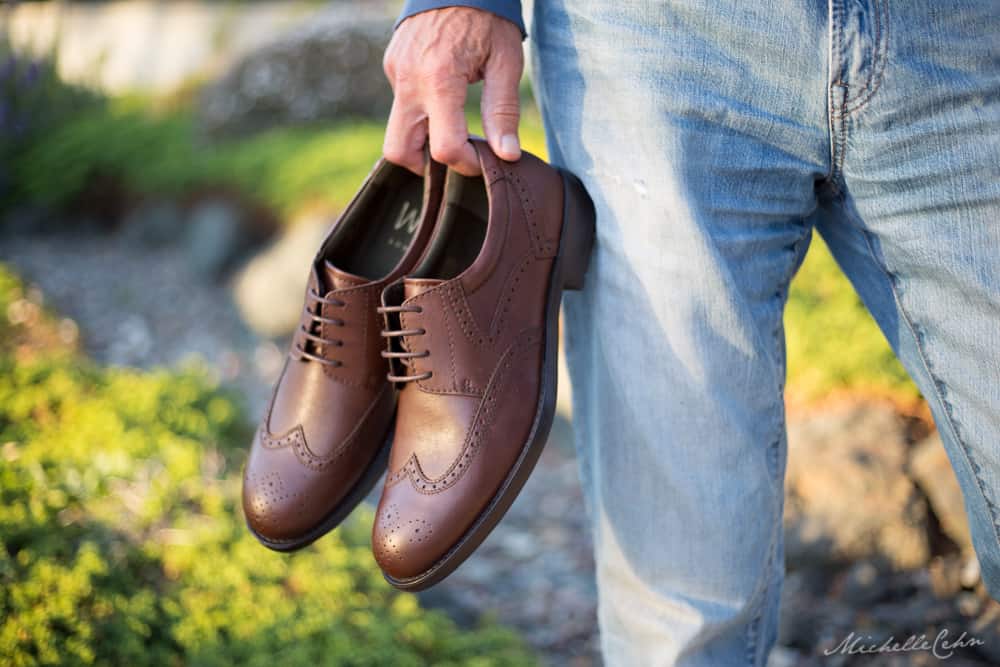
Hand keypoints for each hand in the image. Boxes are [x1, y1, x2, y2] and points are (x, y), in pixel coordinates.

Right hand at [382, 7, 523, 175]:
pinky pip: (401, 103)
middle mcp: (409, 81)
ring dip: (423, 138)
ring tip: (455, 125)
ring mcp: (396, 73)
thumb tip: (507, 155)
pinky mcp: (393, 65)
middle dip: (426, 166)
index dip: (466, 164)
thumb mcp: (505, 62)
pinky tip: (445, 95)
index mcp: (440, 80)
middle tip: (458, 156)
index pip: (444, 149)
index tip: (483, 160)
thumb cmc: (488, 16)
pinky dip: (421, 112)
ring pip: (398, 130)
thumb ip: (503, 111)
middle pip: (399, 151)